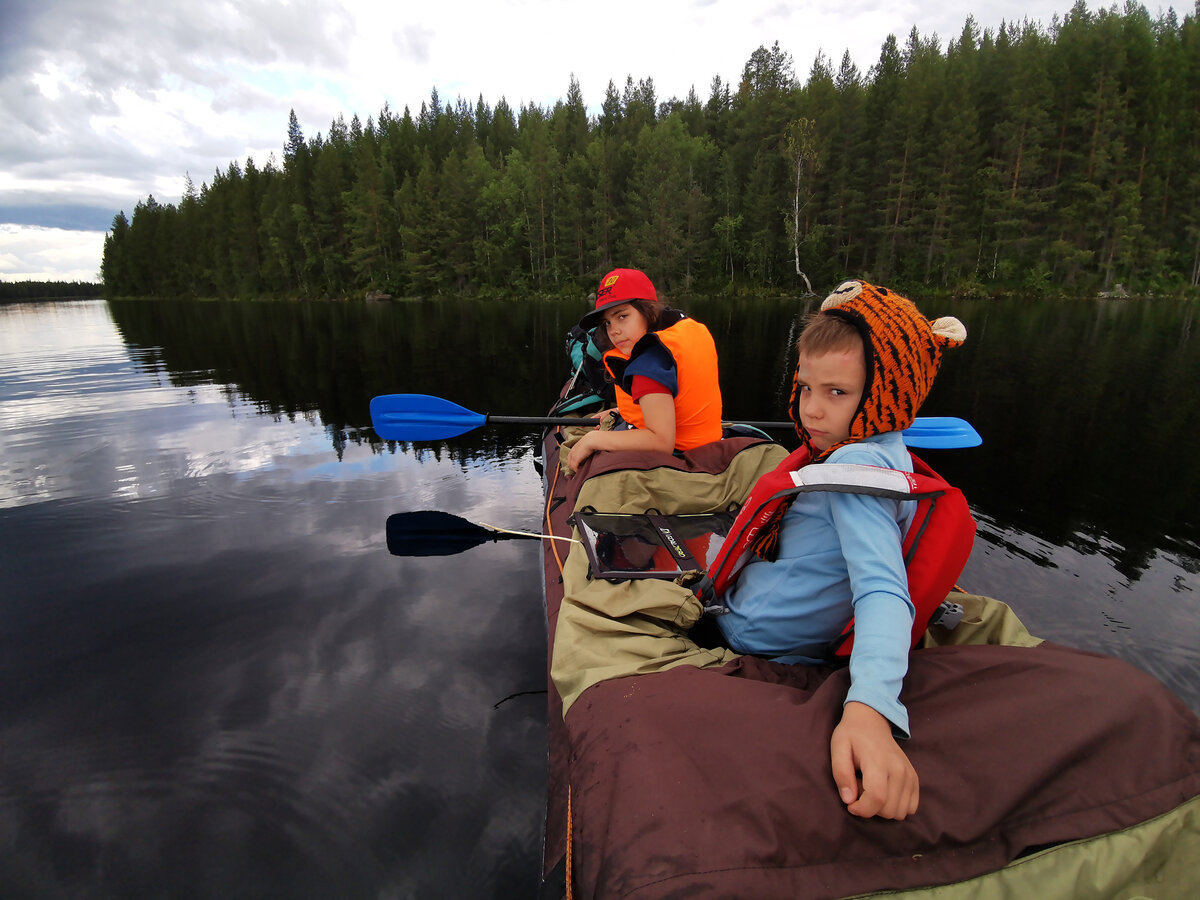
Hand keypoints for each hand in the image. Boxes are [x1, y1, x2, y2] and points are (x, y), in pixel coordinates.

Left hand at [566, 431, 597, 473]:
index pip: (569, 457)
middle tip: (577, 469)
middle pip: (569, 462)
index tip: (576, 465)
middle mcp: (572, 452)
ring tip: (579, 471)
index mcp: (573, 448)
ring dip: (574, 469)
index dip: (572, 462)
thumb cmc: (590, 441)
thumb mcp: (585, 445)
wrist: (591, 440)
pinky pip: (574, 467)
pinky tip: (580, 471)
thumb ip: (584, 449)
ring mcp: (573, 456)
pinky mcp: (576, 459)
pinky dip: (576, 470)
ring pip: (570, 466)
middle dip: (572, 467)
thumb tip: (587, 451)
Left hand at [830, 701, 918, 819]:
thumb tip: (849, 800)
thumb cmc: (852, 735)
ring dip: (882, 807)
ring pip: (899, 812)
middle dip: (870, 807)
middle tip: (859, 787)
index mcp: (879, 762)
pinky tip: (884, 791)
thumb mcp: (838, 748)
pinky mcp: (914, 779)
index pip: (877, 798)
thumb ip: (841, 774)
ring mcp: (910, 775)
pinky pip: (910, 808)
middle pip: (888, 810)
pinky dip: (895, 806)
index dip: (862, 809)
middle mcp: (899, 770)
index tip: (850, 804)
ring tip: (871, 787)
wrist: (872, 720)